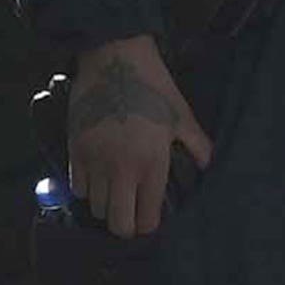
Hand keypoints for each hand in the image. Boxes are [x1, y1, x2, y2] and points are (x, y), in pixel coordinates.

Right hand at [66, 34, 213, 238]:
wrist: (116, 59)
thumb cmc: (153, 86)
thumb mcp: (182, 116)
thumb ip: (198, 146)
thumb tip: (209, 167)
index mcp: (152, 164)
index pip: (146, 219)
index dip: (149, 225)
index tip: (150, 218)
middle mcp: (122, 169)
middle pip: (118, 224)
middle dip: (126, 225)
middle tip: (131, 213)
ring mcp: (96, 161)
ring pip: (96, 208)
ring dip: (107, 205)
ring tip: (115, 193)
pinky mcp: (76, 150)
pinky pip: (77, 187)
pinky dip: (87, 188)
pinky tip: (98, 177)